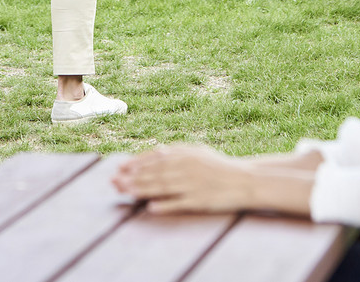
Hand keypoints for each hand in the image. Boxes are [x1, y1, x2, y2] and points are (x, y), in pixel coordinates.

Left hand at [113, 145, 249, 213]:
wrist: (245, 179)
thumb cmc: (218, 166)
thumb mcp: (198, 153)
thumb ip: (177, 153)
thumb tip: (156, 152)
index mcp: (186, 153)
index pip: (156, 157)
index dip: (136, 162)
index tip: (120, 168)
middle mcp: (187, 166)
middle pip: (155, 172)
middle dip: (133, 177)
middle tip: (114, 182)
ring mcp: (193, 183)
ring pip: (163, 187)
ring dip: (142, 190)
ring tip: (126, 192)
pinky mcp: (200, 200)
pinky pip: (179, 203)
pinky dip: (164, 205)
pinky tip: (150, 207)